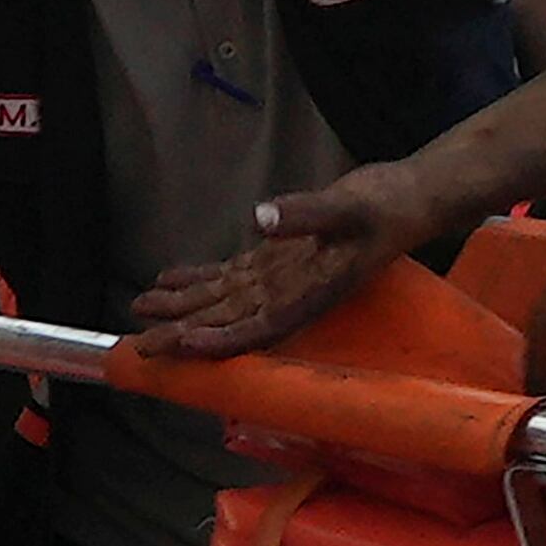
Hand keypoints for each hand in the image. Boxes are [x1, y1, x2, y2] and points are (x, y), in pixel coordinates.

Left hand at [128, 167, 422, 358]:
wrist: (406, 201)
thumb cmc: (386, 208)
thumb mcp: (349, 208)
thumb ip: (306, 214)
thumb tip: (259, 216)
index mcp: (308, 294)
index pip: (258, 327)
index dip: (219, 339)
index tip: (180, 343)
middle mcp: (289, 295)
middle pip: (229, 321)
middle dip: (184, 333)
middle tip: (138, 345)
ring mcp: (280, 279)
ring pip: (221, 300)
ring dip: (181, 307)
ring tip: (139, 311)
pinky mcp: (276, 259)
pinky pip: (229, 276)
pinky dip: (197, 279)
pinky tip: (166, 280)